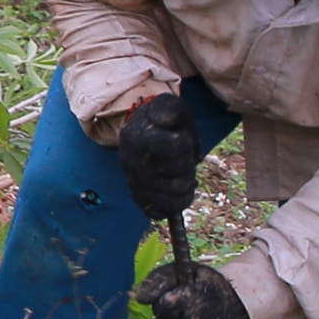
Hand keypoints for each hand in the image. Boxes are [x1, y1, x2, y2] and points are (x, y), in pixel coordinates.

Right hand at [115, 91, 202, 221]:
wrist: (141, 131)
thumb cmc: (162, 121)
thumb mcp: (169, 107)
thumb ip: (168, 110)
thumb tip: (166, 121)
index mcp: (136, 136)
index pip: (174, 147)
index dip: (185, 144)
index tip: (181, 137)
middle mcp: (130, 162)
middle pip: (175, 177)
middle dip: (187, 167)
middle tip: (185, 157)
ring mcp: (133, 182)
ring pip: (170, 199)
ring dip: (186, 189)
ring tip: (185, 176)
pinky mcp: (138, 196)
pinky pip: (156, 212)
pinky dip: (172, 206)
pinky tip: (179, 193)